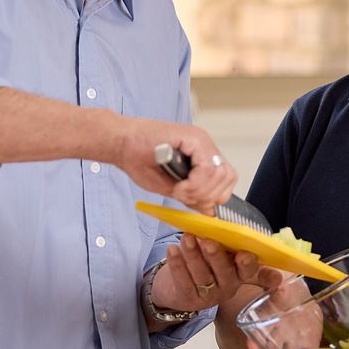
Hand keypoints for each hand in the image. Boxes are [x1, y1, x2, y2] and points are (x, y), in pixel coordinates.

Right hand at [116, 118, 235, 212]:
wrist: (121, 143)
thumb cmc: (140, 160)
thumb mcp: (171, 187)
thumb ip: (193, 196)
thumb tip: (211, 210)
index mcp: (204, 157)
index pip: (227, 181)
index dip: (213, 197)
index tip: (193, 201)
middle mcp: (206, 147)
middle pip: (227, 179)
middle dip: (207, 196)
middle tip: (184, 196)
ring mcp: (201, 140)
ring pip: (219, 175)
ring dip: (199, 190)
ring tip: (179, 190)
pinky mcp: (193, 137)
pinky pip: (207, 169)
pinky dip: (193, 184)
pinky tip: (178, 185)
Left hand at [149, 235, 282, 323]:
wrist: (177, 287)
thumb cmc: (202, 262)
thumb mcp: (214, 252)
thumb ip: (218, 240)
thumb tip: (213, 221)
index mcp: (238, 272)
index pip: (248, 269)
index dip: (247, 263)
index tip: (243, 254)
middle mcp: (227, 286)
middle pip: (224, 272)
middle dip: (217, 256)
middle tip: (209, 243)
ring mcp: (209, 296)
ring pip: (202, 276)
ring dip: (194, 255)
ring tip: (187, 238)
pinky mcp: (189, 299)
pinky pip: (184, 282)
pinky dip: (177, 265)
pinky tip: (172, 250)